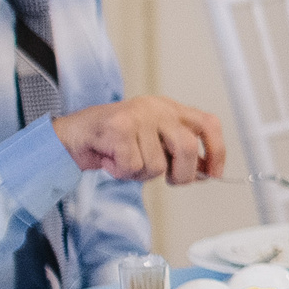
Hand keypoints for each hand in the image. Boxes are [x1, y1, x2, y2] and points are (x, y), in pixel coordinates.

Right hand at [51, 97, 224, 183]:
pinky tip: (111, 161)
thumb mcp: (153, 144)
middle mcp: (157, 108)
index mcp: (170, 109)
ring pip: (157, 164)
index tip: (215, 174)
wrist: (70, 137)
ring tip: (125, 163)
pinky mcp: (118, 128)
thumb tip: (207, 173)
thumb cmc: (113, 143)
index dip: (217, 150)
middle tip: (170, 180)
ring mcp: (138, 116)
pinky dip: (121, 173)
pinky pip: (133, 166)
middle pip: (187, 147)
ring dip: (140, 175)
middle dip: (182, 174)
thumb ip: (178, 153)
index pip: (208, 124)